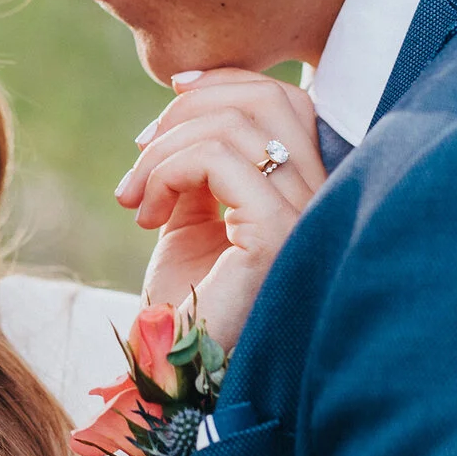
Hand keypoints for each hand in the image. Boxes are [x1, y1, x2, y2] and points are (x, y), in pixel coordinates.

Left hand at [115, 69, 323, 348]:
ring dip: (164, 147)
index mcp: (307, 190)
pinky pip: (219, 161)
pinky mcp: (276, 234)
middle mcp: (321, 199)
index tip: (170, 98)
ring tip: (135, 196)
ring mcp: (305, 215)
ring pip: (236, 125)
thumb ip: (200, 161)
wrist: (174, 371)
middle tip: (139, 153)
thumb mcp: (192, 214)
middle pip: (267, 99)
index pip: (287, 100)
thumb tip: (186, 102)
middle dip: (189, 108)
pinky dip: (167, 170)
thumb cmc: (184, 301)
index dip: (225, 83)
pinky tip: (145, 214)